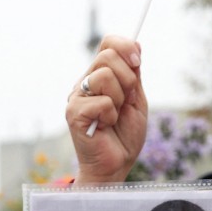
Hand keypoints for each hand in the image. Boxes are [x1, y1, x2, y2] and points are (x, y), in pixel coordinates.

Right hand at [67, 35, 147, 183]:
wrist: (115, 166)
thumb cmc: (124, 137)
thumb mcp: (137, 101)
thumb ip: (134, 75)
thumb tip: (136, 44)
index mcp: (99, 76)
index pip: (107, 44)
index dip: (124, 46)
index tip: (138, 62)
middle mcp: (85, 83)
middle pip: (107, 56)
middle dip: (127, 79)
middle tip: (126, 102)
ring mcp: (77, 97)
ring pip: (103, 76)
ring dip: (118, 99)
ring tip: (113, 117)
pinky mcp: (74, 113)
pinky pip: (102, 101)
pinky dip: (110, 116)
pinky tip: (104, 127)